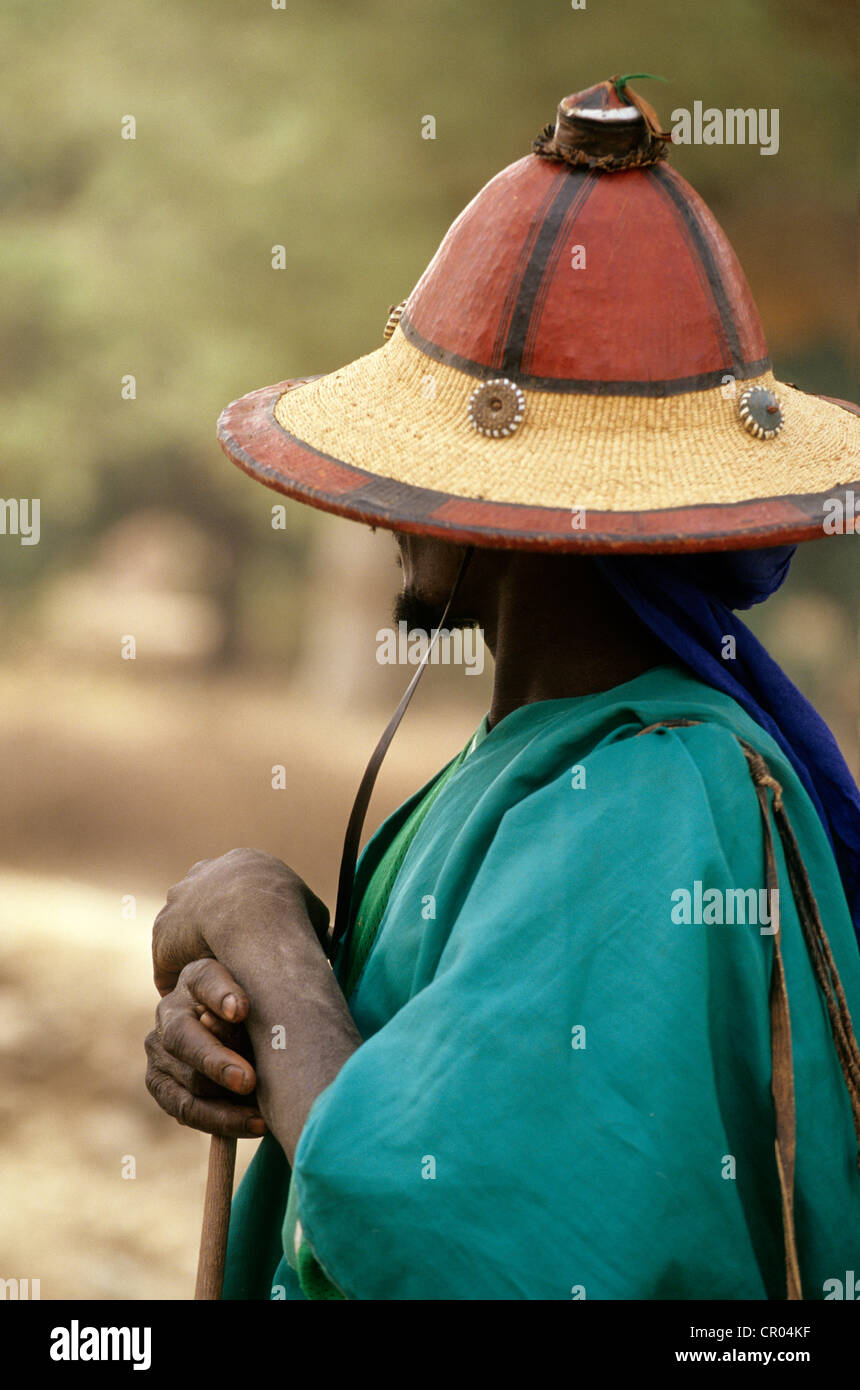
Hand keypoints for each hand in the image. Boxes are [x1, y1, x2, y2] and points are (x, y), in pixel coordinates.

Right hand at [145, 958, 267, 1137]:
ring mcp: (158, 1047)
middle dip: (217, 1062)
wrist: (226, 1028)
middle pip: (183, 1036)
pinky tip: (254, 1124)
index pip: (207, 980)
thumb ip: (253, 1012)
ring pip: (187, 1080)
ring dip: (224, 1104)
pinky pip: (186, 1109)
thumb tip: (241, 1020)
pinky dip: (220, 1122)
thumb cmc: (253, 1013)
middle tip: (248, 1081)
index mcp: (197, 977)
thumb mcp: (256, 1001)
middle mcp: (170, 1009)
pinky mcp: (158, 1082)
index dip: (222, 995)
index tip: (240, 1011)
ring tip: (261, 1116)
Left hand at [152, 848, 329, 994]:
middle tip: (231, 960)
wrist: (252, 916)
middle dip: (215, 926)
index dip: (246, 915)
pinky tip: (197, 996)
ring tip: (214, 985)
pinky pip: (170, 956)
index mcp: (242, 862)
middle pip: (205, 900)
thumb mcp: (314, 913)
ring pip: (185, 927)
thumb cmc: (290, 913)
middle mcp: (206, 872)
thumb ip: (313, 924)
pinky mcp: (164, 927)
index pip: (238, 887)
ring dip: (196, 950)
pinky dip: (183, 974)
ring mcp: (181, 898)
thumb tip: (325, 941)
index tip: (253, 940)